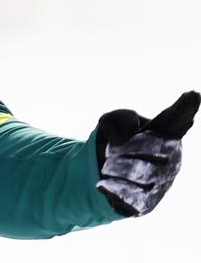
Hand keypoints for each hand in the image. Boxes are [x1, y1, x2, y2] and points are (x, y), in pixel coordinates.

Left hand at [95, 91, 199, 216]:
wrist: (104, 175)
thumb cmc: (116, 142)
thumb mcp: (110, 123)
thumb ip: (118, 119)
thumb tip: (128, 137)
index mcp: (165, 134)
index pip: (175, 120)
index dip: (184, 109)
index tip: (194, 94)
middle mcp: (170, 159)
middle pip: (145, 147)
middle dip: (124, 147)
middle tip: (113, 149)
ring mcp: (162, 182)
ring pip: (135, 171)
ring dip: (115, 167)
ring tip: (109, 166)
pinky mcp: (147, 202)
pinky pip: (127, 194)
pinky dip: (111, 188)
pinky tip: (104, 185)